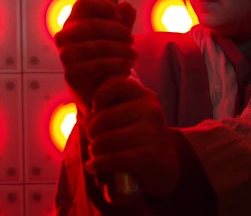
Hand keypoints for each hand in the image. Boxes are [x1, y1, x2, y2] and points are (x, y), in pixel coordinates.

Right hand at [54, 0, 136, 113]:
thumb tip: (127, 6)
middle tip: (131, 39)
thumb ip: (122, 21)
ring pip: (98, 45)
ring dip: (121, 49)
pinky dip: (117, 63)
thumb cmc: (105, 56)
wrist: (97, 89)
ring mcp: (66, 55)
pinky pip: (99, 65)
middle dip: (118, 31)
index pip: (85, 3)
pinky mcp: (72, 74)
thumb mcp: (116, 36)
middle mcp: (64, 36)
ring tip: (133, 54)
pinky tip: (128, 64)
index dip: (105, 7)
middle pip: (93, 24)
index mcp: (73, 21)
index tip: (119, 17)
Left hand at [84, 77, 179, 197]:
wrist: (166, 165)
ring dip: (94, 149)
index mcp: (144, 95)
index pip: (114, 85)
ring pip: (107, 140)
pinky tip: (93, 166)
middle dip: (91, 131)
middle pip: (105, 117)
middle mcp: (151, 110)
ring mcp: (152, 132)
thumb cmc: (138, 136)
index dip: (98, 97)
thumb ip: (107, 108)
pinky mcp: (150, 155)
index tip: (96, 111)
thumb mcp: (127, 115)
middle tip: (92, 139)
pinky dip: (98, 164)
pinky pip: (114, 158)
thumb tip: (84, 119)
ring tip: (95, 152)